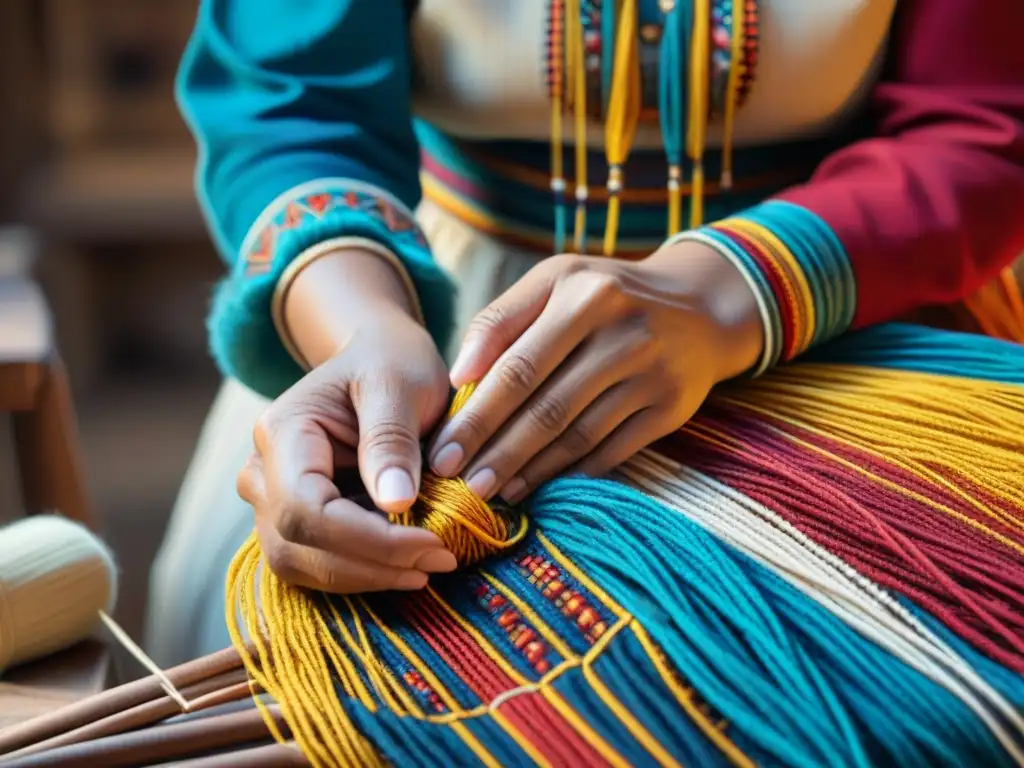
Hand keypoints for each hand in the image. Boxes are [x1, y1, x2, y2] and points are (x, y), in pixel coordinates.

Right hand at [238, 251, 456, 592]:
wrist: (375, 358)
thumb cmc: (390, 363)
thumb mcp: (399, 384)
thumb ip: (392, 439)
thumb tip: (395, 502)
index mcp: (283, 432)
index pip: (307, 509)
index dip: (368, 540)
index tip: (431, 542)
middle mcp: (262, 472)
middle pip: (298, 546)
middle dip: (372, 565)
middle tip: (443, 559)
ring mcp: (272, 502)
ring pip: (301, 566)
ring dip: (367, 578)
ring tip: (430, 565)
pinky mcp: (294, 524)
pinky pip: (316, 566)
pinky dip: (362, 573)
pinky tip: (409, 565)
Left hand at [428, 243, 763, 502]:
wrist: (701, 307)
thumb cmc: (605, 294)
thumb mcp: (555, 281)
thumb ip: (500, 320)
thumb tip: (457, 375)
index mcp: (584, 295)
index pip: (518, 367)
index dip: (477, 415)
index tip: (441, 452)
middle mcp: (623, 334)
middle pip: (546, 408)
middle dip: (496, 452)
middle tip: (459, 483)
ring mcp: (651, 375)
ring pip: (578, 436)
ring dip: (529, 470)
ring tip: (491, 492)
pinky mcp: (670, 409)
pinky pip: (612, 450)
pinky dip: (572, 473)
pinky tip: (538, 486)